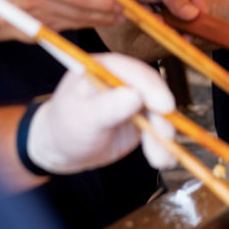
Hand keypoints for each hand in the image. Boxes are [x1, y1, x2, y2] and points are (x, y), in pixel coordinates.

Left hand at [25, 53, 175, 173]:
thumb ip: (107, 107)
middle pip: (154, 92)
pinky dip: (163, 146)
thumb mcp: (82, 117)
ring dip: (163, 137)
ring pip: (160, 114)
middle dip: (163, 116)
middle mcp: (124, 81)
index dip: (152, 88)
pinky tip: (163, 160)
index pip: (136, 73)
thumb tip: (135, 96)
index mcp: (106, 68)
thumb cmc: (66, 126)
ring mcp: (135, 100)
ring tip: (159, 159)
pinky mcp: (142, 120)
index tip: (164, 107)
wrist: (62, 148)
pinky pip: (158, 131)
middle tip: (165, 137)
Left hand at [109, 0, 207, 20]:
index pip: (203, 11)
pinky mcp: (170, 12)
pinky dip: (158, 22)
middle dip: (174, 24)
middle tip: (159, 17)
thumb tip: (193, 14)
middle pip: (191, 20)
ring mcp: (179, 4)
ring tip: (152, 11)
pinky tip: (150, 11)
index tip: (182, 32)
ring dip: (164, 23)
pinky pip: (168, 25)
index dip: (195, 24)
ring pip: (179, 25)